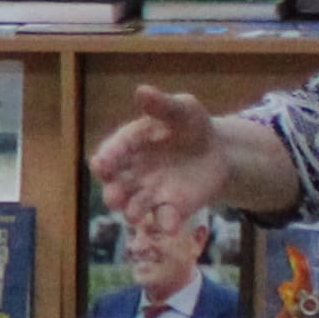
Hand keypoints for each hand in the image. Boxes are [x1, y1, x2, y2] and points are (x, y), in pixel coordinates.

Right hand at [90, 84, 235, 289]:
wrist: (217, 151)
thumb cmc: (190, 125)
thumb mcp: (182, 110)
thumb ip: (162, 105)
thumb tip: (141, 90)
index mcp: (129, 144)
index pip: (112, 153)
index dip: (105, 159)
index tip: (101, 164)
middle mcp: (132, 172)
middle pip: (115, 185)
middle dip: (112, 192)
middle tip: (114, 197)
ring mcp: (150, 193)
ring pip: (133, 206)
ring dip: (131, 211)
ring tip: (133, 215)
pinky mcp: (170, 209)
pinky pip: (163, 220)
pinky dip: (164, 225)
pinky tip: (170, 227)